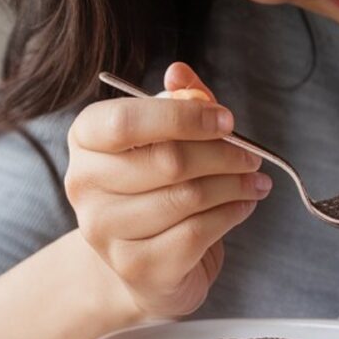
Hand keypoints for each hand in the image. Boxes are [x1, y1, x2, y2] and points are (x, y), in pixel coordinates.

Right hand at [65, 62, 271, 317]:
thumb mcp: (170, 135)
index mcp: (87, 139)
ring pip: (187, 197)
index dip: (184, 118)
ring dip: (234, 185)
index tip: (228, 121)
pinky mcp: (136, 266)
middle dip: (223, 154)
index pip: (126, 121)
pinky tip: (243, 205)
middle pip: (167, 160)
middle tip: (252, 156)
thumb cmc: (158, 185)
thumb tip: (180, 73)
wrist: (144, 261)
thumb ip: (180, 101)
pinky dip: (231, 214)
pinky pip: (197, 232)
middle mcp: (84, 184)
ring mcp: (105, 231)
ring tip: (255, 181)